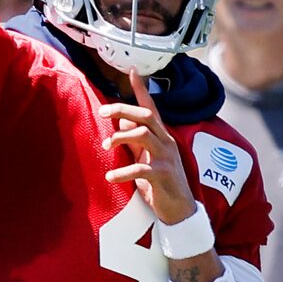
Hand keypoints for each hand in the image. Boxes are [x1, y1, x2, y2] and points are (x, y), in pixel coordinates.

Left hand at [100, 75, 199, 224]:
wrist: (180, 211)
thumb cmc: (160, 183)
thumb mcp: (146, 158)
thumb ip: (135, 140)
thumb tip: (122, 119)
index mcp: (162, 137)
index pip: (152, 108)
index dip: (142, 89)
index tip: (133, 70)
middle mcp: (166, 142)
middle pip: (146, 116)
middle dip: (123, 109)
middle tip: (102, 113)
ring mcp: (166, 158)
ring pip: (143, 135)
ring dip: (120, 137)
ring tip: (105, 147)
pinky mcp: (163, 175)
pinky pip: (140, 168)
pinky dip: (122, 172)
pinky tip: (110, 176)